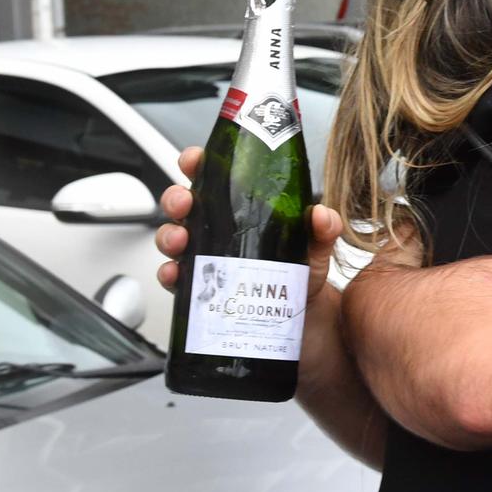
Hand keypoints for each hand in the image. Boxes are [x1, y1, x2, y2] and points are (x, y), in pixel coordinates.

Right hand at [155, 147, 351, 402]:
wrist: (306, 331)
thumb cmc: (304, 281)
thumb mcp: (317, 251)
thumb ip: (323, 231)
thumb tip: (322, 216)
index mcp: (244, 213)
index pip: (216, 180)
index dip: (199, 165)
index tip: (195, 160)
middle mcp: (220, 235)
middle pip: (186, 207)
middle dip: (177, 198)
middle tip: (185, 202)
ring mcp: (209, 264)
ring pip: (175, 241)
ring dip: (169, 236)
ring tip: (179, 241)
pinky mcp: (204, 294)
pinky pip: (177, 282)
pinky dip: (170, 277)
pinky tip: (175, 277)